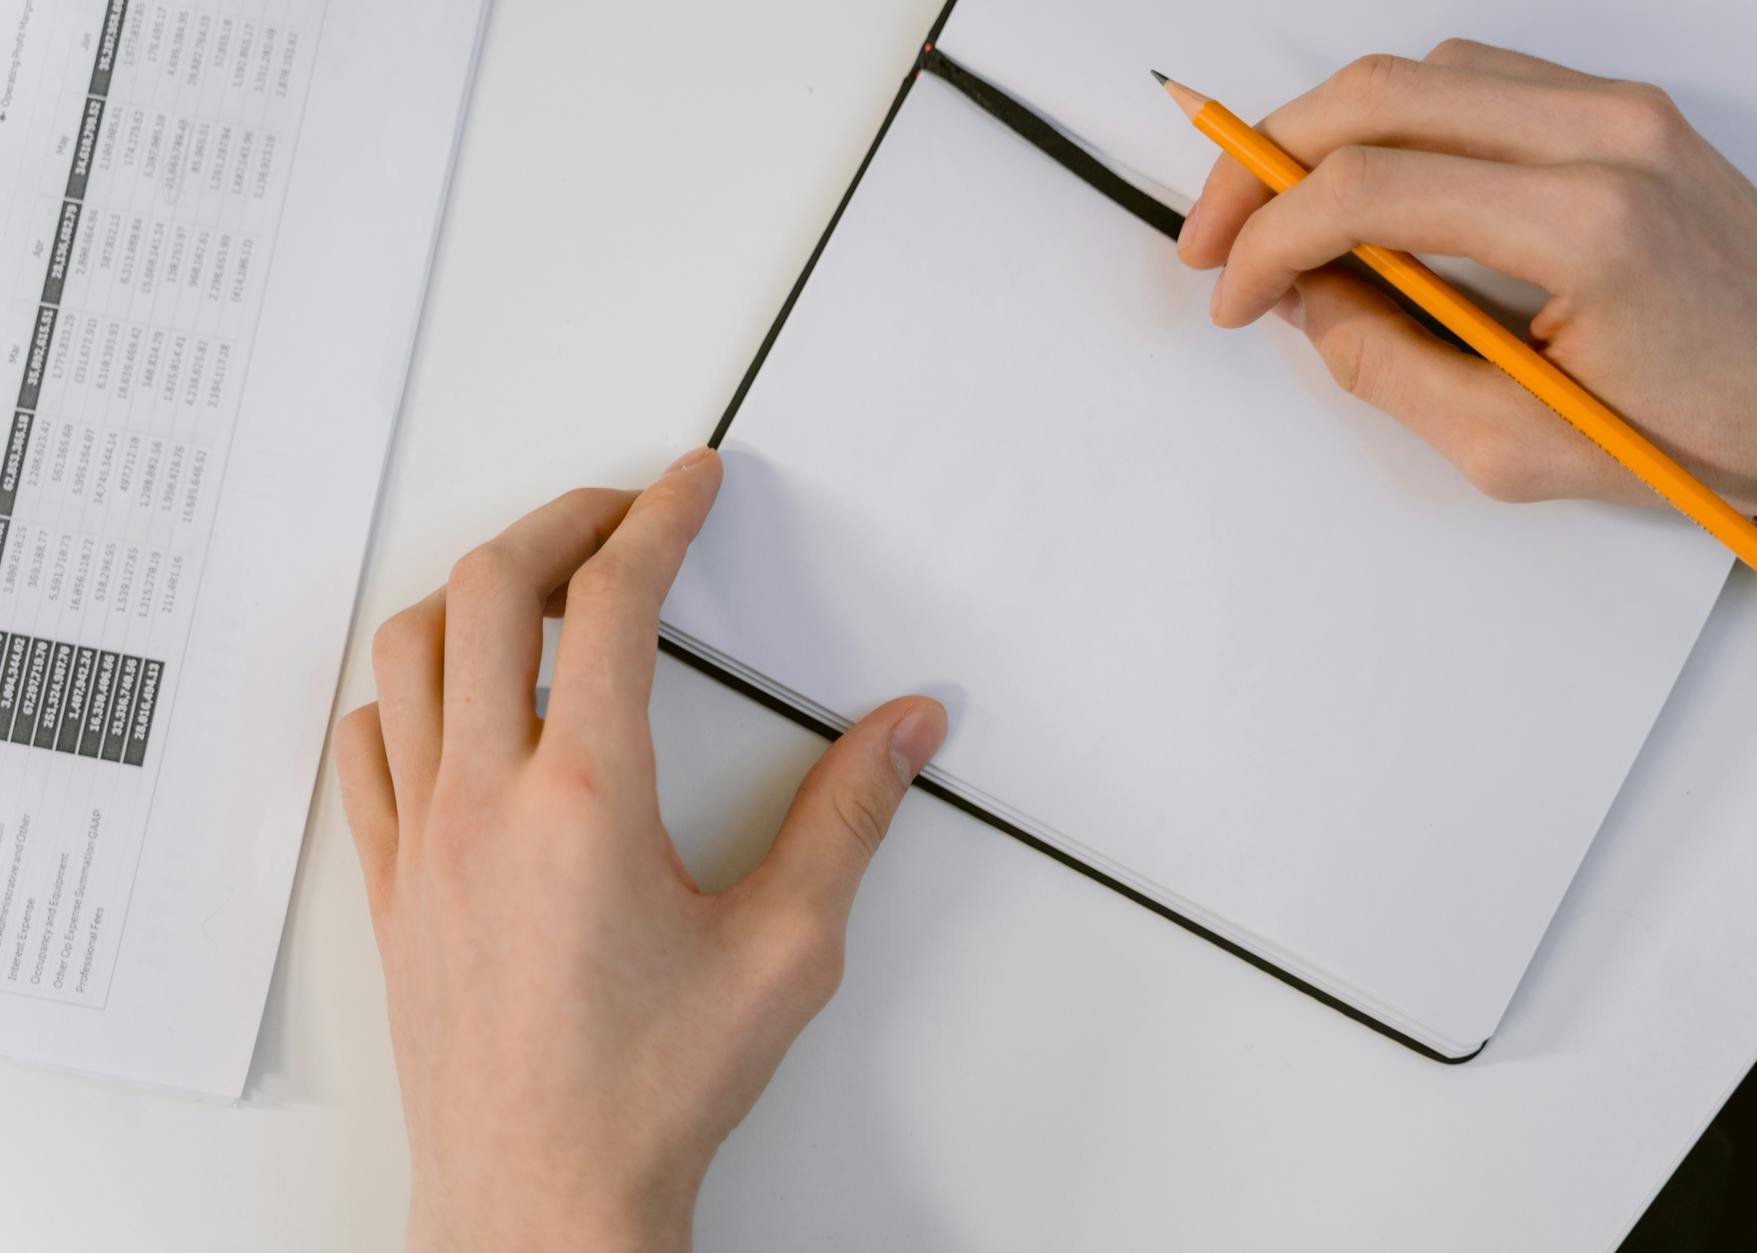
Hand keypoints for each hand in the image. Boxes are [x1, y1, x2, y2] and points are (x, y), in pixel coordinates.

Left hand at [334, 450, 947, 1251]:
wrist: (546, 1203)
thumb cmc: (648, 1093)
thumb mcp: (787, 949)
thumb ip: (851, 820)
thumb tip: (901, 733)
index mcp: (587, 800)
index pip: (611, 603)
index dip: (658, 517)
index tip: (687, 485)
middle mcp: (487, 802)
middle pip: (488, 591)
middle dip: (561, 522)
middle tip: (620, 513)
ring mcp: (425, 841)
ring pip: (408, 653)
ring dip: (470, 592)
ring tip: (534, 586)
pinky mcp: (395, 887)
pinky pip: (366, 745)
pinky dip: (404, 688)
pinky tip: (448, 701)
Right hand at [1179, 38, 1756, 569]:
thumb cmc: (1703, 438)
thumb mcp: (1517, 447)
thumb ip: (1389, 369)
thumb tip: (1305, 304)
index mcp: (1584, 225)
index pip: (1369, 186)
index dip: (1267, 237)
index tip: (1231, 293)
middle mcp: (1606, 137)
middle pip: (1377, 94)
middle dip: (1264, 161)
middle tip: (1213, 234)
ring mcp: (1623, 111)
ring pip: (1422, 72)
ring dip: (1327, 133)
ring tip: (1280, 215)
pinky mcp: (1628, 113)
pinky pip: (1480, 82)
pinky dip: (1398, 122)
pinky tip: (1370, 189)